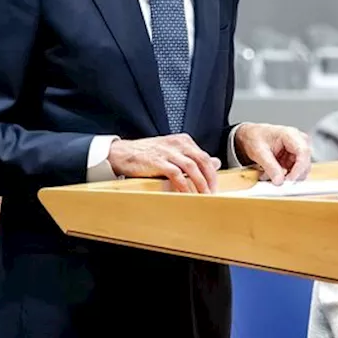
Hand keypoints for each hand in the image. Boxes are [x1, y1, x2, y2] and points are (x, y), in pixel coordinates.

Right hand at [106, 134, 220, 193]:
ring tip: (204, 197)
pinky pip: (176, 174)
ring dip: (200, 184)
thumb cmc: (146, 154)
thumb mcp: (172, 152)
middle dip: (210, 179)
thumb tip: (216, 162)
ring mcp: (167, 152)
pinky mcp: (157, 161)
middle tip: (213, 193)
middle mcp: (177, 144)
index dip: (212, 173)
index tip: (214, 187)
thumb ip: (193, 157)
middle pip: (202, 161)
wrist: (121, 153)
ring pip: (192, 167)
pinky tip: (187, 195)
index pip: (205, 157)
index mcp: (182, 140)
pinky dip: (184, 186)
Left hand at [233, 122, 311, 184]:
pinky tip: (272, 173)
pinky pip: (295, 172)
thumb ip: (270, 167)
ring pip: (301, 170)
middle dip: (291, 175)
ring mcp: (299, 150)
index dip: (299, 168)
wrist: (251, 136)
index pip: (303, 152)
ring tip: (268, 174)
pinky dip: (284, 176)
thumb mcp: (259, 152)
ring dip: (286, 177)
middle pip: (305, 163)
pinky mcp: (296, 159)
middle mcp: (299, 141)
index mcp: (290, 134)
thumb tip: (279, 181)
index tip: (290, 180)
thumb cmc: (255, 137)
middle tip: (276, 182)